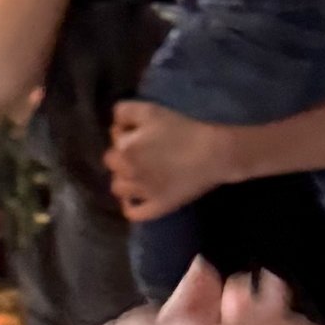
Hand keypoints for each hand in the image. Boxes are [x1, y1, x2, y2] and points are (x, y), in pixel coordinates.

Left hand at [107, 97, 237, 220]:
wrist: (213, 154)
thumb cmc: (183, 130)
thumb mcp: (151, 111)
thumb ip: (124, 112)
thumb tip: (115, 126)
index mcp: (125, 149)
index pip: (114, 139)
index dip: (126, 132)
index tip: (143, 131)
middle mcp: (128, 172)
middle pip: (111, 164)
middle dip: (121, 156)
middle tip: (142, 152)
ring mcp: (142, 193)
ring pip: (118, 189)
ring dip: (124, 180)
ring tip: (138, 174)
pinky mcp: (157, 206)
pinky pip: (134, 213)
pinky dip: (130, 207)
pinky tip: (135, 200)